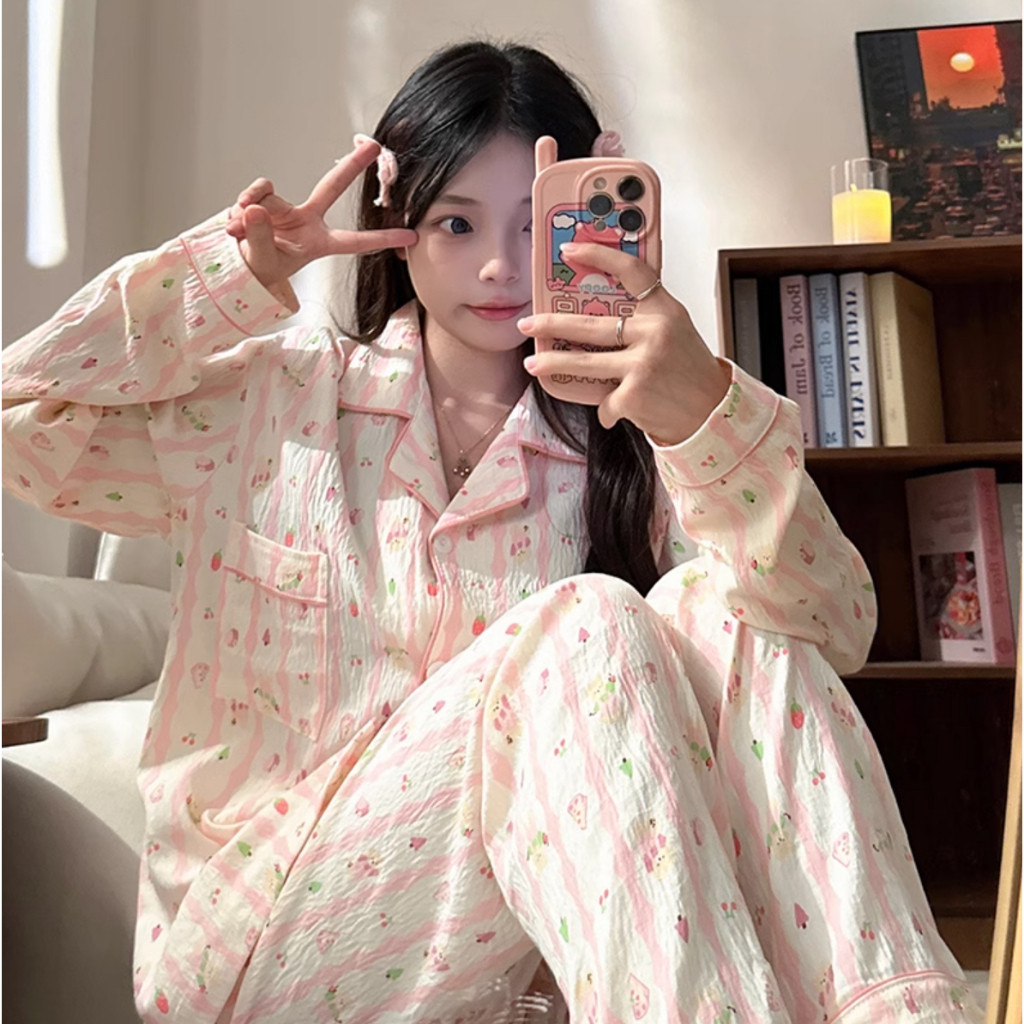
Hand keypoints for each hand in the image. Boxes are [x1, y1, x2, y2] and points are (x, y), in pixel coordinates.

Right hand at [226, 138, 417, 294]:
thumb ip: (261, 237)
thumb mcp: (264, 262)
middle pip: (332, 186)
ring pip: (271, 197)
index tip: (411, 235)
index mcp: (319, 243)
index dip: (383, 238)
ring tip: (238, 230)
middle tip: (375, 147)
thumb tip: (255, 208)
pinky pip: (256, 193)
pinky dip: (241, 206)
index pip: (356, 241)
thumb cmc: (260, 271)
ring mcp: (285, 209)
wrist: (238, 269)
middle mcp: (306, 221)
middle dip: (352, 166)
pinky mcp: (264, 200)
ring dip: (252, 212)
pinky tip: (233, 223)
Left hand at [520, 242, 731, 444]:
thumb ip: (644, 319)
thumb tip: (596, 314)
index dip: (598, 255)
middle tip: (529, 323)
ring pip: (583, 363)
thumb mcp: (675, 332)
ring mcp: (643, 364)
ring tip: (534, 363)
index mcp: (664, 311)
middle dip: (552, 324)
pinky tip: (616, 410)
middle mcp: (654, 333)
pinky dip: (606, 408)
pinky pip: (604, 400)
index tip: (571, 250)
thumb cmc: (690, 372)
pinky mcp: (634, 395)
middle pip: (590, 324)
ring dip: (553, 364)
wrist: (712, 412)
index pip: (631, 271)